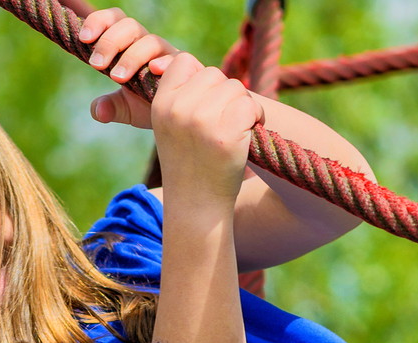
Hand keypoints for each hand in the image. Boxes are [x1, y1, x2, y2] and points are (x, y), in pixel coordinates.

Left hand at [80, 8, 177, 128]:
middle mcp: (149, 45)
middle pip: (130, 26)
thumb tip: (98, 111)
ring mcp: (169, 55)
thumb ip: (110, 107)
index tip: (84, 39)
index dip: (98, 22)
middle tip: (96, 64)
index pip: (114, 21)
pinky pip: (178, 59)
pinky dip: (165, 62)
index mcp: (130, 45)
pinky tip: (154, 71)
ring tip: (117, 77)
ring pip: (151, 41)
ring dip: (131, 56)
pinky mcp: (187, 69)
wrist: (178, 119)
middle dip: (110, 42)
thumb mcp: (126, 109)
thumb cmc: (149, 106)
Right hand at [151, 53, 264, 200]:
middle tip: (224, 122)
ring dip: (243, 106)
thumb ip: (182, 97)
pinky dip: (256, 117)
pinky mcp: (226, 132)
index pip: (185, 62)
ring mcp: (202, 120)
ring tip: (235, 130)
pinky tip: (247, 135)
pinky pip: (250, 105)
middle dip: (225, 95)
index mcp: (161, 104)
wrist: (197, 205)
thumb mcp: (172, 127)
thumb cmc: (189, 165)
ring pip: (236, 88)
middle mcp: (178, 109)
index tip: (206, 105)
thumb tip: (200, 67)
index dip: (202, 79)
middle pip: (215, 75)